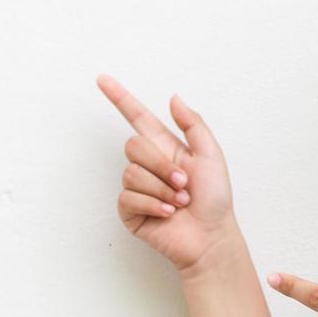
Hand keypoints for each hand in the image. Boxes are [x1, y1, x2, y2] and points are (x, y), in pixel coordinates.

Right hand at [96, 73, 236, 275]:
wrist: (211, 236)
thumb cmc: (215, 199)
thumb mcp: (211, 155)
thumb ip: (193, 124)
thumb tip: (173, 98)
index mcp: (166, 147)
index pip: (137, 117)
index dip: (120, 98)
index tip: (102, 79)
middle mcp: (149, 165)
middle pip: (134, 145)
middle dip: (161, 165)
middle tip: (184, 184)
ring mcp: (137, 188)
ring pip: (131, 173)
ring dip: (161, 189)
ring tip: (180, 203)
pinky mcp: (130, 211)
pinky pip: (128, 197)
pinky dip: (152, 205)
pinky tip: (168, 214)